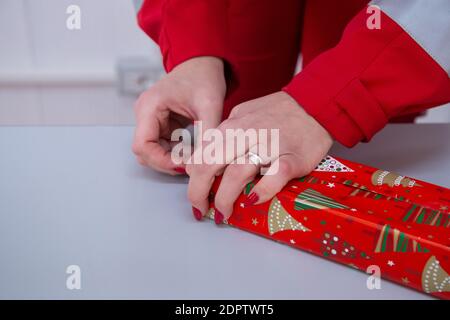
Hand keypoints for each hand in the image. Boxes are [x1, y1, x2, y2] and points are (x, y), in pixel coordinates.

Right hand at [132, 56, 225, 174]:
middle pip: (145, 153)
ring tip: (193, 159)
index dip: (161, 161)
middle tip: (191, 165)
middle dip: (167, 163)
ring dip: (172, 160)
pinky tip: (192, 152)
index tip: (184, 165)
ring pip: (153, 152)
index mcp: (149, 106)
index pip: (142, 146)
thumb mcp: (210, 105)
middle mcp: (145, 114)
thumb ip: (208, 134)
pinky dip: (176, 153)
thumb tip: (206, 161)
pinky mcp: (161, 125)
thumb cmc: (203, 77)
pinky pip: (163, 147)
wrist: (204, 63)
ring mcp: (151, 120)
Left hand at [186, 91, 332, 221]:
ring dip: (225, 197)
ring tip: (223, 213)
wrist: (315, 104)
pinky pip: (273, 177)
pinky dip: (261, 191)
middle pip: (210, 164)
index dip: (193, 177)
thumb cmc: (279, 112)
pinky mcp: (292, 159)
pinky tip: (252, 201)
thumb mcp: (244, 114)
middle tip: (200, 209)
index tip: (196, 192)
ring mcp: (270, 146)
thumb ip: (226, 134)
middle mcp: (246, 134)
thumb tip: (206, 159)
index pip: (202, 153)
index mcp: (233, 125)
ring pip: (237, 173)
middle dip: (198, 191)